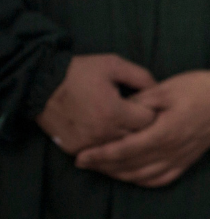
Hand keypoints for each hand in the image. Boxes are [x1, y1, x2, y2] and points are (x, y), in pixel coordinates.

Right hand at [35, 54, 157, 154]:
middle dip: (143, 128)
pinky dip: (107, 146)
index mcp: (114, 111)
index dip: (153, 112)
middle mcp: (102, 132)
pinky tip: (110, 134)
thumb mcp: (114, 65)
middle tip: (141, 117)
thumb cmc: (80, 72)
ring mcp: (87, 144)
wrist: (40, 84)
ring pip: (119, 149)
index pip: (149, 121)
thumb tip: (160, 89)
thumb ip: (141, 77)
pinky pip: (99, 153)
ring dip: (126, 139)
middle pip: (137, 138)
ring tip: (128, 126)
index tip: (151, 106)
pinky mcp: (74, 149)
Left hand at [73, 69, 209, 186]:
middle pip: (130, 166)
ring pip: (143, 176)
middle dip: (104, 166)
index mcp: (164, 132)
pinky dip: (142, 181)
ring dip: (120, 175)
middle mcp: (171, 151)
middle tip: (85, 163)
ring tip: (103, 168)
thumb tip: (118, 114)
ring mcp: (181, 158)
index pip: (124, 150)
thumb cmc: (198, 88)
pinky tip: (132, 175)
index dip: (100, 155)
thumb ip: (140, 103)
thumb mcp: (166, 88)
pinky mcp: (188, 161)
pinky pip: (161, 179)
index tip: (81, 157)